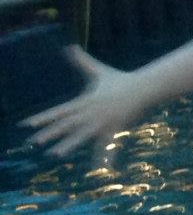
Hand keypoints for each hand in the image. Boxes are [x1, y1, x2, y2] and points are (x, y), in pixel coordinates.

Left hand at [23, 47, 148, 162]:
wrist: (143, 86)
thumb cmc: (121, 79)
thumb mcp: (99, 70)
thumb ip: (82, 61)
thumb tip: (70, 46)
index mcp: (83, 101)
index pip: (58, 111)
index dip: (42, 118)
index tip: (27, 124)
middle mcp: (90, 112)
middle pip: (66, 124)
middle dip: (49, 133)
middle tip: (33, 142)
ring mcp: (102, 121)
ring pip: (81, 136)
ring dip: (68, 145)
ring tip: (55, 154)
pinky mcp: (115, 128)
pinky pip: (108, 145)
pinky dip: (105, 157)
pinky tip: (101, 168)